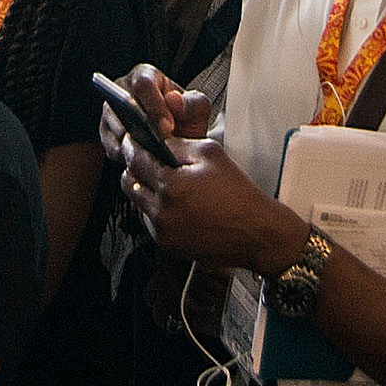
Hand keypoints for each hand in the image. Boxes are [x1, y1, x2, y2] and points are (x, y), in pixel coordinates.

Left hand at [120, 126, 300, 272]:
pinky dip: (156, 211)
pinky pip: (149, 221)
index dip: (134, 146)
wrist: (255, 233)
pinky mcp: (166, 245)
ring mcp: (162, 230)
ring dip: (146, 190)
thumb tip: (155, 140)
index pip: (135, 158)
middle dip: (136, 169)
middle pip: (129, 182)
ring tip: (170, 186)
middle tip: (152, 163)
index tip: (135, 141)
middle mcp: (161, 210)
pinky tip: (178, 206)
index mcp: (171, 184)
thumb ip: (177, 145)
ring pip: (137, 202)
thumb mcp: (210, 154)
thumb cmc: (238, 193)